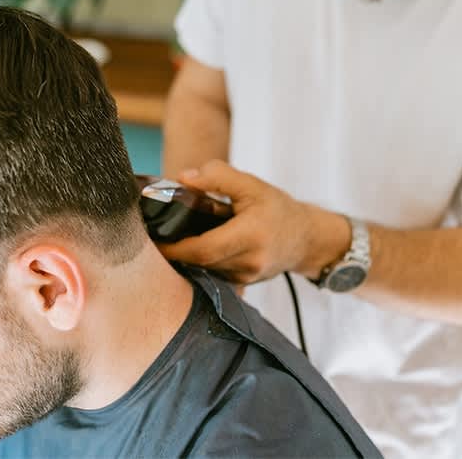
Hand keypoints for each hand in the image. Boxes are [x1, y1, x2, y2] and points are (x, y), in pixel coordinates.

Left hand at [157, 160, 348, 284]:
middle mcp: (250, 261)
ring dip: (187, 257)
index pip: (204, 249)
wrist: (306, 238)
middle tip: (155, 237)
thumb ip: (218, 176)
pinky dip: (201, 263)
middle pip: (200, 261)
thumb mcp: (251, 185)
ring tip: (172, 240)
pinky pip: (214, 274)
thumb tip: (183, 178)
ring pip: (206, 270)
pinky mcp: (243, 284)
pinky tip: (192, 249)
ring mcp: (246, 277)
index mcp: (251, 235)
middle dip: (175, 251)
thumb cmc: (278, 209)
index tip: (154, 239)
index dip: (175, 247)